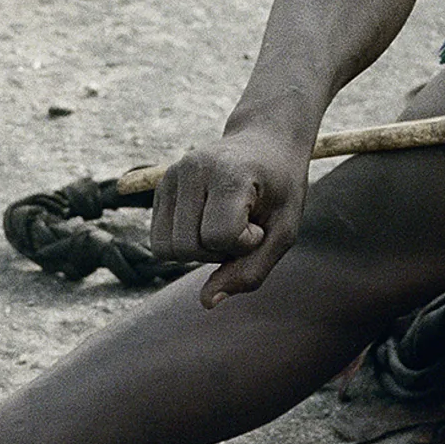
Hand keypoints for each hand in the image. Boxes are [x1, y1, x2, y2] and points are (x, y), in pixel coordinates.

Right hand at [149, 110, 313, 303]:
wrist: (267, 141)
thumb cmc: (281, 188)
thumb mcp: (284, 231)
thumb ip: (251, 271)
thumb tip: (206, 302)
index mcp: (229, 173)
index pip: (220, 235)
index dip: (244, 243)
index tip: (259, 224)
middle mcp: (192, 169)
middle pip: (186, 248)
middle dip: (217, 252)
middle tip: (244, 226)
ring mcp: (171, 175)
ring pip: (166, 249)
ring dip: (199, 251)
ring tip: (224, 225)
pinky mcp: (161, 187)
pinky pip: (159, 241)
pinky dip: (185, 244)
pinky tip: (208, 222)